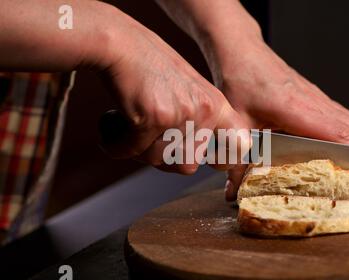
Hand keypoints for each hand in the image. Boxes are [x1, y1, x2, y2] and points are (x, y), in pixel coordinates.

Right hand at [97, 7, 249, 173]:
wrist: (120, 44)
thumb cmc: (149, 68)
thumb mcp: (188, 92)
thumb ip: (197, 122)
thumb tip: (196, 162)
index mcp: (216, 106)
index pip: (237, 147)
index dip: (222, 160)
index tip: (205, 160)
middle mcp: (204, 111)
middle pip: (187, 165)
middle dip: (163, 160)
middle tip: (145, 144)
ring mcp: (180, 114)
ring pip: (158, 160)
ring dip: (138, 151)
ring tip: (126, 132)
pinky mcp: (153, 117)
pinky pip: (132, 150)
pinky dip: (116, 146)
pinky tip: (110, 132)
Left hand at [210, 39, 348, 199]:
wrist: (242, 52)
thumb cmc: (240, 80)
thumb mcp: (235, 123)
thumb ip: (236, 158)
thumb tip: (234, 191)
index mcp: (295, 108)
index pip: (338, 133)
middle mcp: (313, 101)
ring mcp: (316, 97)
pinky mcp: (314, 96)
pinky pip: (341, 115)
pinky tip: (342, 147)